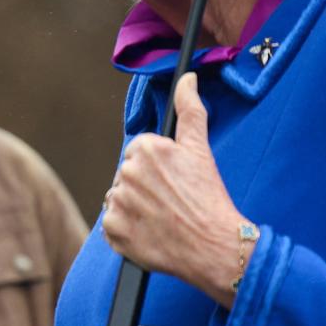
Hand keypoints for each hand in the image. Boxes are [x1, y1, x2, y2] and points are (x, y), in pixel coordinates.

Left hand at [102, 73, 247, 306]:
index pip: (138, 153)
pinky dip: (127, 229)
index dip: (158, 168)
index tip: (173, 181)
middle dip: (144, 186)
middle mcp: (126, 173)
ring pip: (119, 199)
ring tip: (161, 216)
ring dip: (135, 207)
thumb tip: (187, 79)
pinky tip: (150, 231)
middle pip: (127, 175)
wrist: (213, 246)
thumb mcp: (200, 149)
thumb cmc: (209, 198)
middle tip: (170, 200)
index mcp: (145, 149)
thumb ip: (190, 110)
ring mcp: (118, 203)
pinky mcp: (113, 231)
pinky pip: (112, 225)